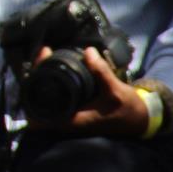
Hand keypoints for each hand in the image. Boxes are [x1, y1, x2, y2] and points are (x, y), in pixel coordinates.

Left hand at [30, 46, 147, 138]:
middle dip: (36, 75)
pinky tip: (54, 64)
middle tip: (44, 53)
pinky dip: (52, 79)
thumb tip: (88, 51)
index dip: (33, 88)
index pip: (41, 108)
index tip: (39, 65)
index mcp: (72, 120)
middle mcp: (65, 120)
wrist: (139, 119)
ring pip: (44, 96)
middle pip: (38, 99)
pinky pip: (55, 93)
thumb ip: (101, 72)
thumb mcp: (116, 90)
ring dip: (42, 75)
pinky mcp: (73, 107)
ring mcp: (68, 114)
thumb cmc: (127, 108)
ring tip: (46, 55)